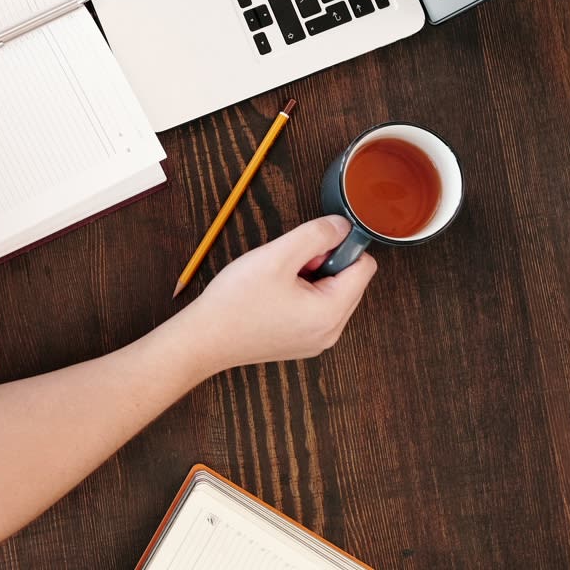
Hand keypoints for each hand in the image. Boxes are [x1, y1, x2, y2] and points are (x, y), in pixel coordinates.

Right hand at [178, 216, 377, 373]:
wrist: (204, 338)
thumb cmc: (236, 301)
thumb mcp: (276, 256)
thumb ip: (315, 235)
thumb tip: (343, 225)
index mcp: (331, 312)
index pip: (365, 266)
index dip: (338, 247)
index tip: (306, 249)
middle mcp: (331, 332)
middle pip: (350, 281)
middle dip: (322, 265)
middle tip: (286, 267)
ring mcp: (316, 341)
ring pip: (332, 294)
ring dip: (310, 279)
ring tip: (276, 283)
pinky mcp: (301, 343)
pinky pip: (316, 310)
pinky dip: (301, 296)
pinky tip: (272, 297)